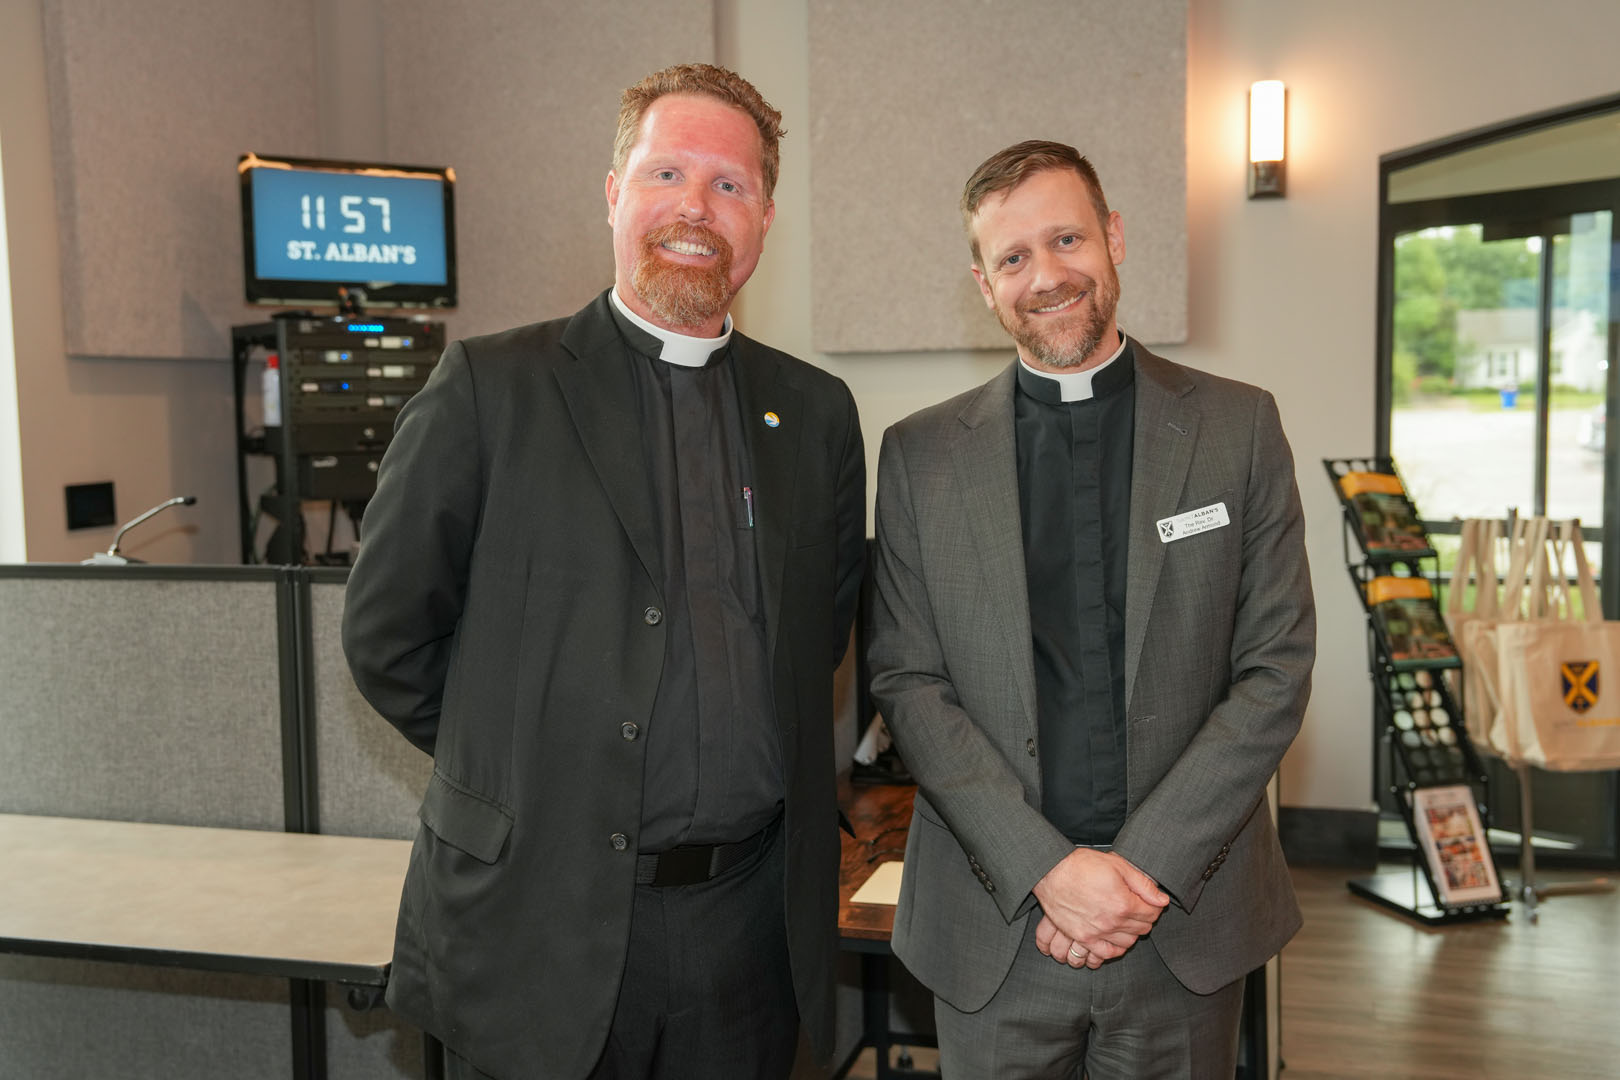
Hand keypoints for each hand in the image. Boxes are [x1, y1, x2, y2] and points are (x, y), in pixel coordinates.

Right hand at [1031, 849, 1167, 963]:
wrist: (1050, 872)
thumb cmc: (1081, 865)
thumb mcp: (1117, 865)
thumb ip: (1143, 884)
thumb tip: (1162, 900)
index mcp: (1123, 903)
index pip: (1152, 912)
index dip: (1154, 905)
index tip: (1150, 900)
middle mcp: (1112, 922)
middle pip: (1142, 928)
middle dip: (1144, 917)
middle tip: (1138, 907)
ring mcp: (1097, 932)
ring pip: (1128, 942)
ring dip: (1132, 932)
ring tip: (1126, 919)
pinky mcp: (1083, 938)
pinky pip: (1107, 953)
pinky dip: (1116, 948)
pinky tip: (1115, 937)